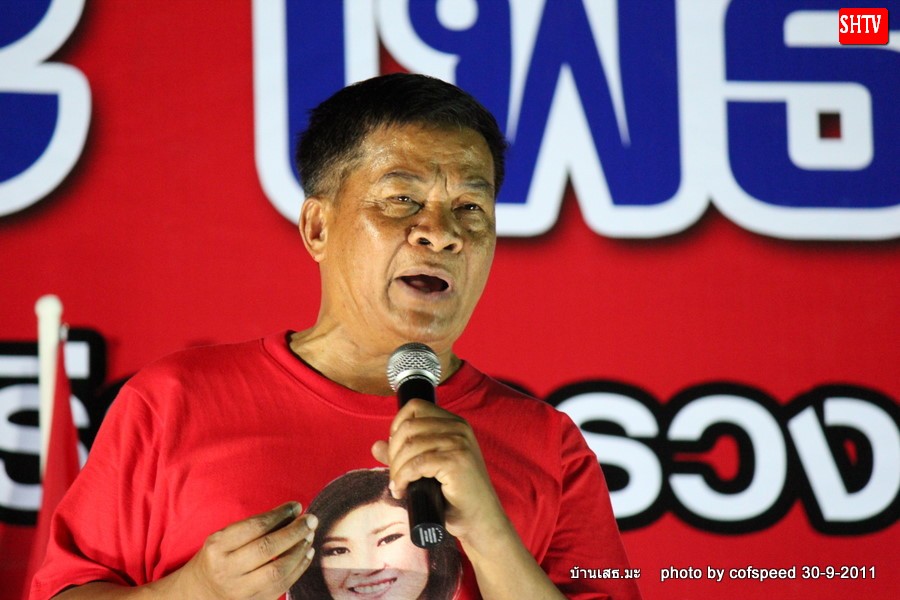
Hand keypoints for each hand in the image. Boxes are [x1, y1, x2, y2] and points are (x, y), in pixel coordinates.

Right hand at [170, 501, 317, 599]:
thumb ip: (254, 525)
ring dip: (300, 550)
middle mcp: (227, 569)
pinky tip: (307, 553)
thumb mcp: (224, 536)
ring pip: (278, 571)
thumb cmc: (218, 557)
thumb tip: (293, 512)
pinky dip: (299, 568)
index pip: (254, 527)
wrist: (200, 592)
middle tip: (311, 519)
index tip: (296, 506)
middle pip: (268, 548)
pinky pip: (283, 586)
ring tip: (310, 536)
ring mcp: (240, 590)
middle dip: (295, 532)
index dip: (279, 515)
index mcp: (218, 547)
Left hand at [370, 399, 509, 548]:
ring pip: (411, 445)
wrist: (480, 520)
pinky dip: (403, 477)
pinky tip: (402, 489)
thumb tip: (376, 445)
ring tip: (398, 486)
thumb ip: (404, 455)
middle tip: (394, 475)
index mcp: (454, 423)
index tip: (395, 449)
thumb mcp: (428, 470)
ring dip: (396, 469)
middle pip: (409, 426)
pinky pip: (417, 463)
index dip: (397, 425)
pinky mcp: (456, 461)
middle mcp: (459, 428)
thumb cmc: (455, 496)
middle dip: (394, 453)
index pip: (415, 406)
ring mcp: (459, 443)